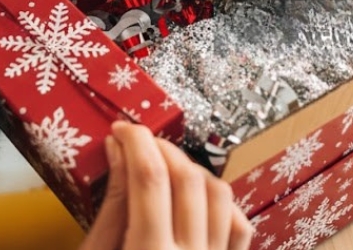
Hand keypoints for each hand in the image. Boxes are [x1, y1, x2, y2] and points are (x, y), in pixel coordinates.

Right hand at [81, 122, 253, 249]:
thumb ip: (112, 206)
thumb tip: (118, 149)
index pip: (149, 178)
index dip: (136, 142)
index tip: (122, 129)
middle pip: (187, 179)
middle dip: (160, 148)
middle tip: (136, 142)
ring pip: (219, 194)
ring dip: (191, 169)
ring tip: (164, 167)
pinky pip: (240, 224)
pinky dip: (219, 200)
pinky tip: (194, 196)